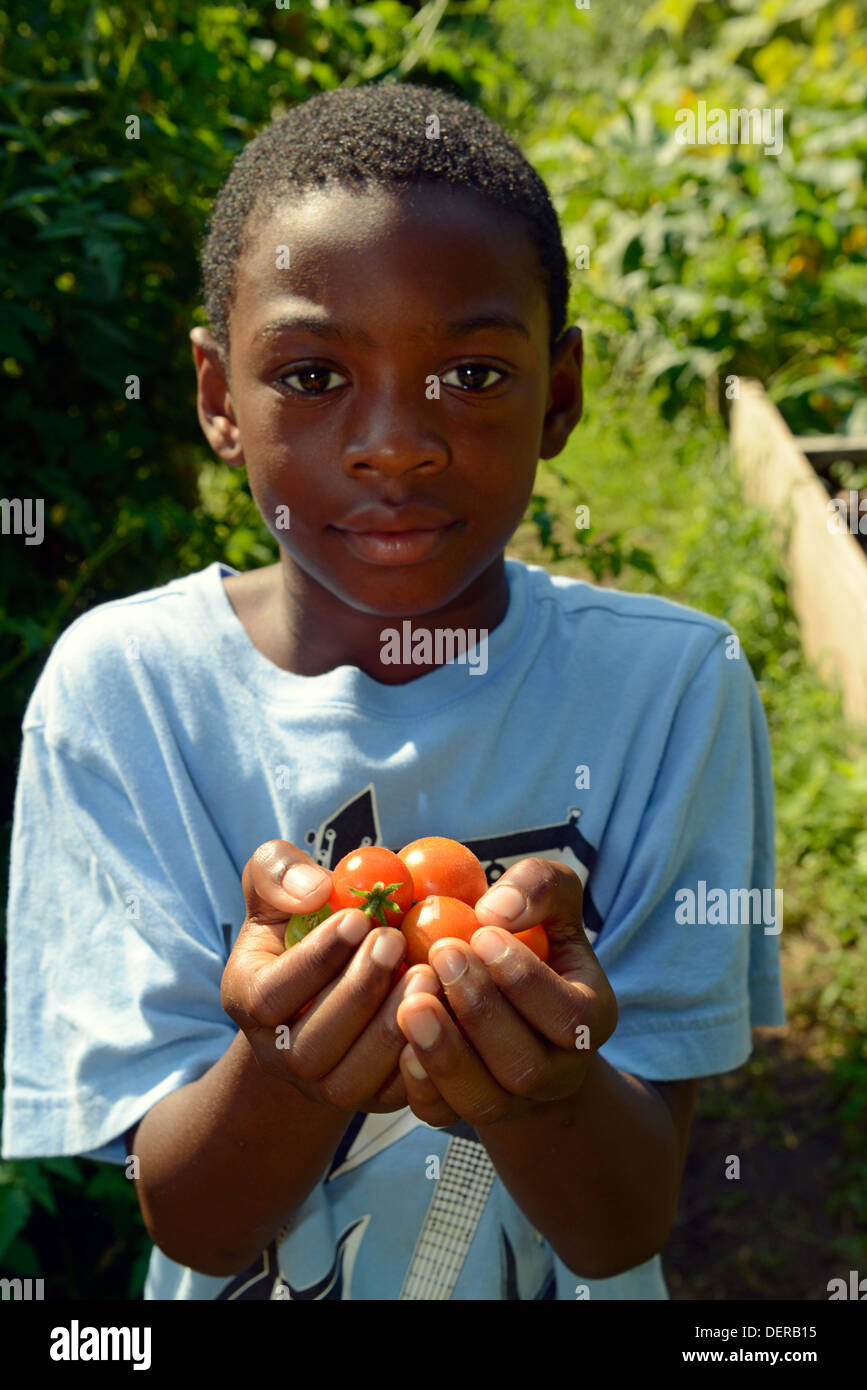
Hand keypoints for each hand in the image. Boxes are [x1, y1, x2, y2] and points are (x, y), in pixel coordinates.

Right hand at [221, 840, 443, 1114]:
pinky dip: (423, 1060)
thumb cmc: (306, 922)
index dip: (315, 960)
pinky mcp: (373, 1099)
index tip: (358, 919)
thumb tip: (314, 892)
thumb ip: (278, 872)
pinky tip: (446, 1012)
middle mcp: (280, 1055)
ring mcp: (326, 1085)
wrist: (338, 976)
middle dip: (357, 992)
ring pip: (351, 1080)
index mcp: (248, 1001)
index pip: (269, 995)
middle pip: (310, 1046)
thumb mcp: (279, 885)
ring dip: (390, 1028)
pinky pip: (396, 1096)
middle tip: (396, 940)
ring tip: (426, 973)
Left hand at [395, 858, 617, 1127]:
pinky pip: (440, 1113)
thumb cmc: (530, 944)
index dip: (526, 981)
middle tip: (441, 953)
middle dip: (480, 1010)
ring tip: (412, 999)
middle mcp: (556, 1073)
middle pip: (524, 1066)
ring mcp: (509, 1101)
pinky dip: (418, 1080)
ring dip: (445, 1050)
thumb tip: (497, 909)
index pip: (570, 1017)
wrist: (507, 1003)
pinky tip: (400, 1034)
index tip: (482, 934)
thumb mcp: (550, 905)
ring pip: (483, 1100)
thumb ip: (539, 887)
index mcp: (588, 1020)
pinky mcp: (461, 1113)